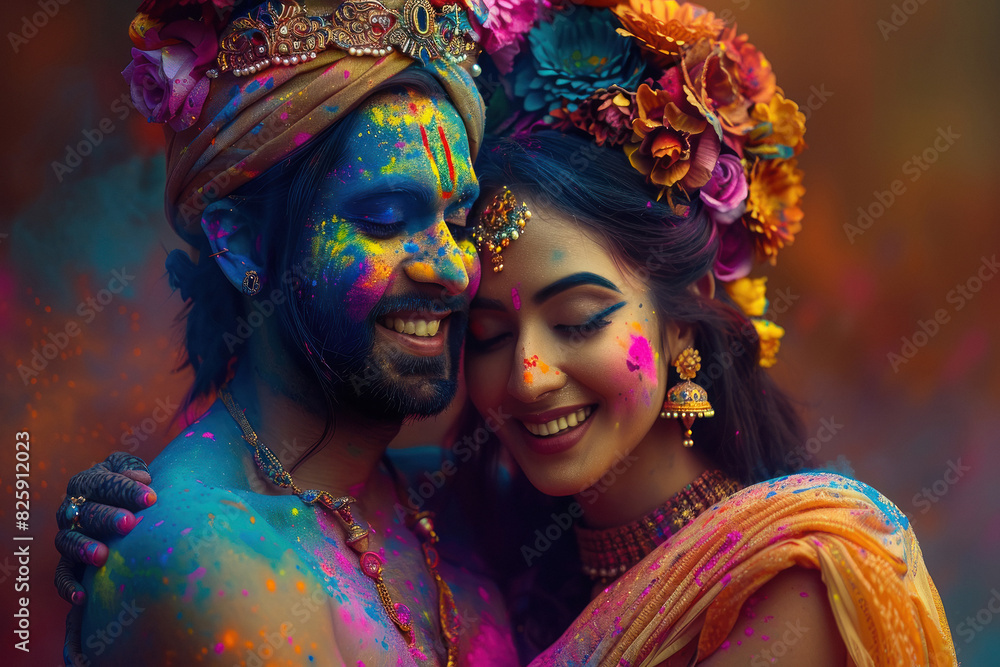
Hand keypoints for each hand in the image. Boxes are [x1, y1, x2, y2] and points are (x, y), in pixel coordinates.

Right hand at [54, 452, 155, 604]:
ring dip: (84, 548)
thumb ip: (132, 468)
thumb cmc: (129, 487)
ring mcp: (68, 535)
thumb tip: (142, 477)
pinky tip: (82, 598)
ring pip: (69, 541)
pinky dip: (68, 586)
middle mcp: (72, 509)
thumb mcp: (131, 470)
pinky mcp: (68, 561)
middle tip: (129, 524)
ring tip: (103, 556)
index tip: (151, 498)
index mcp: (86, 483)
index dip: (125, 490)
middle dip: (107, 518)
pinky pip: (62, 574)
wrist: (118, 506)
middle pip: (86, 512)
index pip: (103, 483)